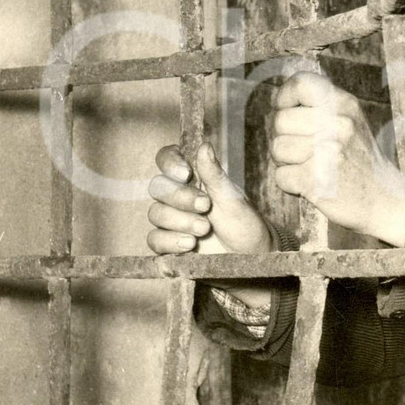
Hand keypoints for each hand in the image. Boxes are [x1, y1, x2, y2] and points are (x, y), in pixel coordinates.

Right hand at [147, 141, 271, 306]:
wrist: (250, 258)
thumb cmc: (245, 224)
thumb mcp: (232, 199)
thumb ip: (215, 175)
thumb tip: (204, 145)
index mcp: (193, 178)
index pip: (167, 159)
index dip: (170, 162)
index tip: (185, 174)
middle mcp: (178, 196)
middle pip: (158, 187)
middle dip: (180, 197)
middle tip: (205, 207)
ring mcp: (171, 220)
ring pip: (156, 213)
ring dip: (179, 221)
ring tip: (204, 230)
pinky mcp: (168, 244)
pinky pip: (154, 239)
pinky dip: (170, 241)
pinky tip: (190, 245)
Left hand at [270, 72, 404, 245]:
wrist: (384, 200)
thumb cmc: (358, 159)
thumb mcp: (350, 121)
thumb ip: (320, 106)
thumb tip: (278, 97)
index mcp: (345, 105)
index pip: (301, 83)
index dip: (284, 97)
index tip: (286, 111)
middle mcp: (339, 124)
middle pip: (280, 120)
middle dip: (284, 137)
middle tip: (303, 151)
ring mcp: (328, 152)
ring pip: (277, 148)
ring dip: (286, 162)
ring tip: (309, 166)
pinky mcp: (317, 180)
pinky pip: (281, 176)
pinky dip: (290, 184)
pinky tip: (310, 184)